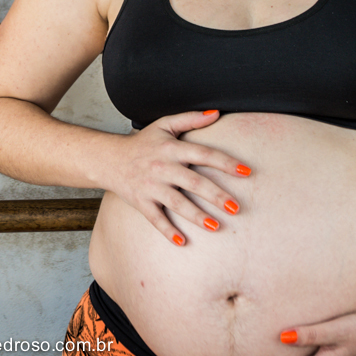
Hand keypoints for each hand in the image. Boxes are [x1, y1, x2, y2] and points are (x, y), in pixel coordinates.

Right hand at [102, 110, 250, 244]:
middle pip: (193, 182)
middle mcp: (162, 167)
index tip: (246, 172)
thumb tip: (217, 114)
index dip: (225, 163)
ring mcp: (151, 186)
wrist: (109, 158)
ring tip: (216, 227)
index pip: (203, 154)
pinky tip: (182, 241)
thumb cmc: (142, 143)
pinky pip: (155, 218)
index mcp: (172, 148)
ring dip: (197, 216)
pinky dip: (167, 230)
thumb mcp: (164, 125)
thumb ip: (190, 119)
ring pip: (177, 203)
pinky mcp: (141, 201)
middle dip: (216, 196)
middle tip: (236, 208)